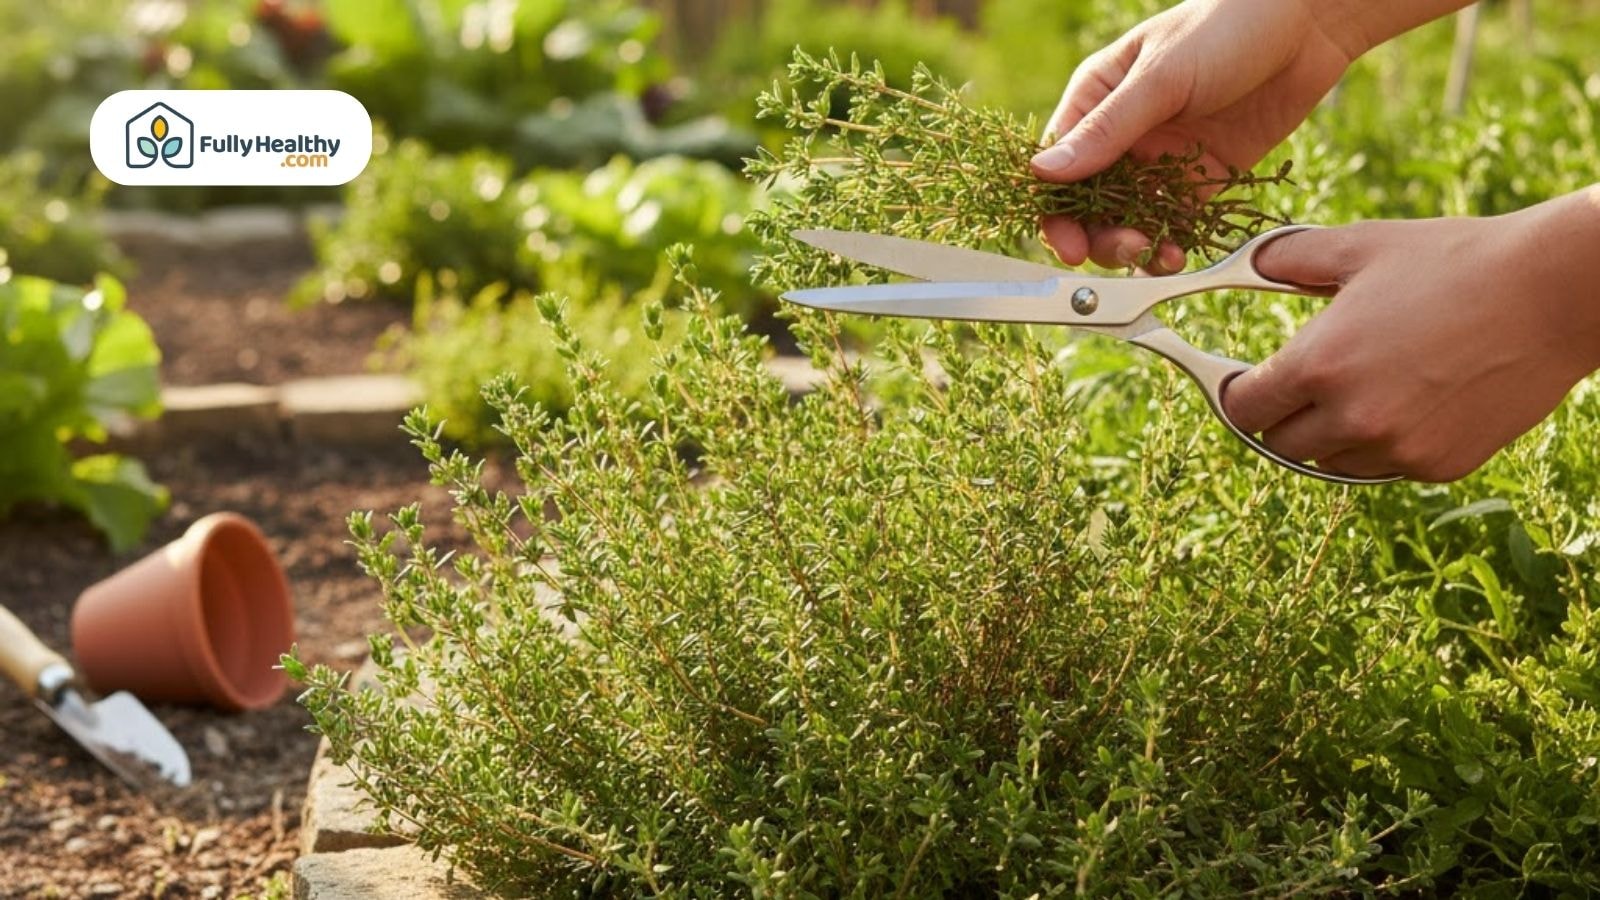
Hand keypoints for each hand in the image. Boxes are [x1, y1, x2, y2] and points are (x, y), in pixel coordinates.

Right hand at [1031, 0, 1360, 271]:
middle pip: (1088, 203)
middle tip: (1127, 249)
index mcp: (1095, 99)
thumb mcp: (1161, 78)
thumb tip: (1044, 172)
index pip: (1056, 165)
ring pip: (1127, 219)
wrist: (1308, 23)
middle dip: (1099, 235)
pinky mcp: (1200, 178)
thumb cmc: (1227, 27)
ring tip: (1158, 255)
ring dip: (1134, 245)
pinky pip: (1173, 222)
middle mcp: (1121, 134)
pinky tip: (1180, 255)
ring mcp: (1160, 159)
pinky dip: (1170, 244)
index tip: (1070, 245)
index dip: (1055, 210)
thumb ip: (1106, 130)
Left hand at [1224, 189, 1599, 481]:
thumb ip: (1289, 258)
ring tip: (1365, 387)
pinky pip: (1385, 466)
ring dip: (1331, 434)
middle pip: (1279, 444)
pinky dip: (1384, 443)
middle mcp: (1352, 418)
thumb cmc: (1454, 261)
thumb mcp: (1362, 246)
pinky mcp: (1439, 465)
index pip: (1242, 409)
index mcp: (1319, 366)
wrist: (1551, 294)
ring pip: (1330, 462)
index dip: (1237, 394)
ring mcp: (1397, 448)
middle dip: (1281, 417)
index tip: (1245, 383)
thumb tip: (1250, 265)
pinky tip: (1411, 400)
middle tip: (1303, 386)